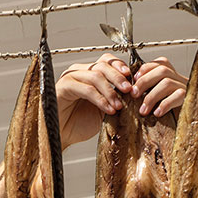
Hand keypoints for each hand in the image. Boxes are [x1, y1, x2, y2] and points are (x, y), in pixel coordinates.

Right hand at [55, 54, 187, 149]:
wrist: (62, 136)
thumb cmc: (80, 123)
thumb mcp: (104, 109)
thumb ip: (116, 99)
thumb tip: (136, 95)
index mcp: (90, 73)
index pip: (108, 61)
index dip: (121, 67)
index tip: (133, 79)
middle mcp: (80, 71)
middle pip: (103, 65)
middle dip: (119, 78)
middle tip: (130, 91)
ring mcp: (71, 77)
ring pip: (96, 76)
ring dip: (111, 91)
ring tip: (119, 105)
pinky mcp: (64, 87)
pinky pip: (86, 89)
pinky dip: (100, 99)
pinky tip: (108, 109)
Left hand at [131, 57, 187, 117]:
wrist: (193, 114)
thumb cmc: (171, 105)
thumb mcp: (158, 93)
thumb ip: (149, 88)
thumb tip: (131, 89)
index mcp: (171, 72)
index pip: (157, 63)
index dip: (144, 70)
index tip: (134, 80)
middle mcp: (178, 77)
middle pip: (162, 70)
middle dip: (144, 82)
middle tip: (134, 95)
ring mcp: (185, 86)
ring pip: (167, 83)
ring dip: (152, 97)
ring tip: (143, 110)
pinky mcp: (189, 97)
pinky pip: (178, 96)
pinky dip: (165, 104)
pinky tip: (157, 113)